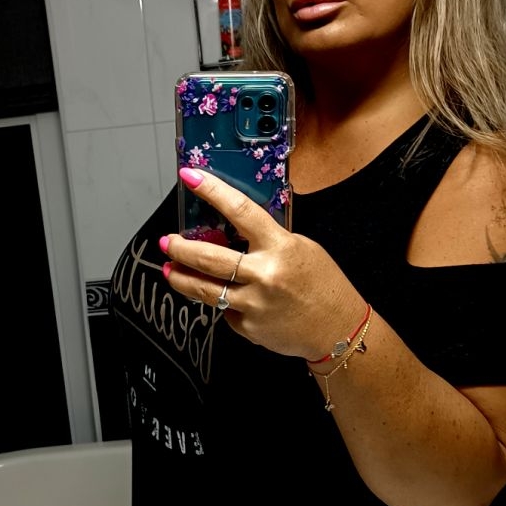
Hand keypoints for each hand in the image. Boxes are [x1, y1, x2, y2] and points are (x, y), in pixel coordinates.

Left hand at [160, 167, 365, 360]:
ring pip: (204, 290)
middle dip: (180, 248)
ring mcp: (254, 304)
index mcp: (280, 247)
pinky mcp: (248, 327)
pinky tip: (232, 299)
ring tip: (171, 270)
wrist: (337, 328)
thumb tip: (233, 230)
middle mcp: (265, 275)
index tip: (191, 178)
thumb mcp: (301, 248)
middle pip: (208, 258)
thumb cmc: (324, 286)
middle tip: (169, 242)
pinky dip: (224, 302)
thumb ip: (268, 239)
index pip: (240, 211)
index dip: (212, 191)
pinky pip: (225, 311)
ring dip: (181, 278)